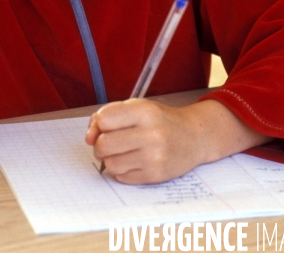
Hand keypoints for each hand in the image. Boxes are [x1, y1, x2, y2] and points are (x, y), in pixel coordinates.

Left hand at [85, 99, 269, 184]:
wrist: (195, 136)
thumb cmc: (160, 120)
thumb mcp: (137, 107)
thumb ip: (109, 115)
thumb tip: (89, 137)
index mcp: (144, 112)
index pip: (104, 120)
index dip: (97, 125)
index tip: (103, 127)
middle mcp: (151, 134)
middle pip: (103, 144)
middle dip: (99, 145)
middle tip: (107, 143)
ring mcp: (154, 157)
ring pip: (110, 164)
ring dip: (109, 159)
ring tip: (121, 152)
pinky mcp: (156, 175)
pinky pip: (122, 177)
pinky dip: (121, 170)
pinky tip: (133, 161)